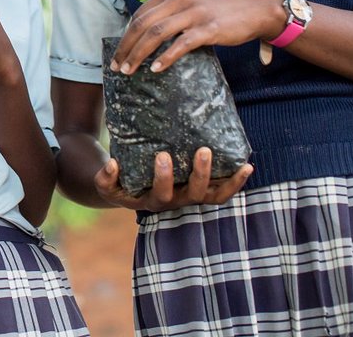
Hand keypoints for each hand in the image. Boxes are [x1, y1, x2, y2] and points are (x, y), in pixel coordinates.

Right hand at [93, 148, 252, 211]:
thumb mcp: (106, 183)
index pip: (161, 194)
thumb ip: (105, 177)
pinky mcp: (202, 192)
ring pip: (213, 196)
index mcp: (152, 202)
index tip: (162, 155)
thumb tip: (113, 164)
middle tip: (202, 150)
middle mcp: (175, 203)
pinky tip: (247, 166)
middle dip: (200, 174)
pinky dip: (235, 182)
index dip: (164, 178)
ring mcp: (190, 198)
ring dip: (226, 181)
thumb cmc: (118, 183)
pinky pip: (222, 192)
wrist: (130, 190)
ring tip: (241, 164)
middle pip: (192, 195)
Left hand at [113, 0, 283, 73]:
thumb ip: (169, 10)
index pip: (140, 14)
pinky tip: (156, 68)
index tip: (119, 53)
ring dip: (139, 54)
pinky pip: (181, 44)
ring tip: (130, 70)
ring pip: (156, 33)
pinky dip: (165, 57)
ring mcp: (195, 12)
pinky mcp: (209, 28)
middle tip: (118, 66)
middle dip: (126, 47)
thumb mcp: (190, 0)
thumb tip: (144, 33)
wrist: (256, 9)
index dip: (126, 35)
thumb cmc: (220, 9)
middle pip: (143, 24)